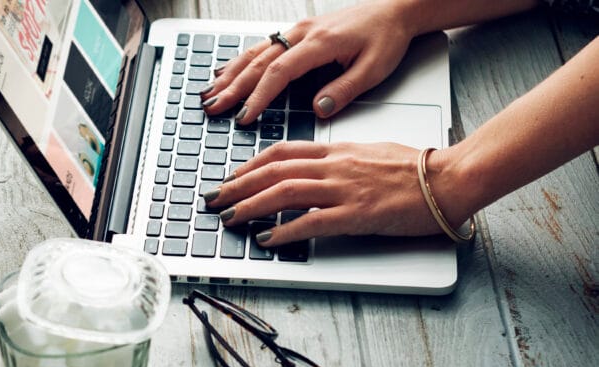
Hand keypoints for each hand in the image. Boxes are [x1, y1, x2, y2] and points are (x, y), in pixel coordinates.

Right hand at [202, 2, 415, 122]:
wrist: (395, 8)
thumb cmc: (387, 37)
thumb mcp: (374, 68)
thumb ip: (344, 90)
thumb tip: (317, 109)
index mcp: (319, 43)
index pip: (279, 73)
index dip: (258, 97)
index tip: (244, 117)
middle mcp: (303, 33)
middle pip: (259, 63)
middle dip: (233, 88)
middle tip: (213, 107)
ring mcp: (297, 31)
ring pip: (255, 53)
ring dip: (230, 74)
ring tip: (210, 93)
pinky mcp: (297, 32)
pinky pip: (262, 47)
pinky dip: (240, 61)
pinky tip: (226, 71)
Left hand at [204, 142, 470, 244]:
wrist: (448, 178)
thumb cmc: (414, 169)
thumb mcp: (369, 153)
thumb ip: (339, 160)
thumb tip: (317, 170)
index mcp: (336, 151)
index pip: (281, 152)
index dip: (250, 165)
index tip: (232, 177)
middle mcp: (334, 166)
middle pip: (273, 171)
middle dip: (237, 186)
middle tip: (214, 199)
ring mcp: (343, 190)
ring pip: (284, 192)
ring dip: (250, 206)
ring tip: (229, 219)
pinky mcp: (356, 214)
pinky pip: (310, 222)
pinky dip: (284, 230)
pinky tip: (266, 239)